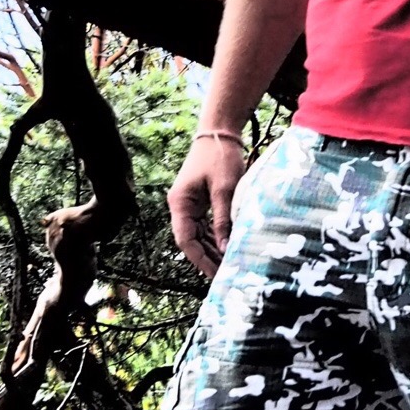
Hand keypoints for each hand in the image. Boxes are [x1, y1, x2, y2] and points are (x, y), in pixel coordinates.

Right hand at [168, 133, 246, 277]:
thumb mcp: (224, 189)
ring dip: (211, 251)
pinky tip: (227, 250)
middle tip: (226, 276)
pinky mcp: (199, 203)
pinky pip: (204, 227)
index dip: (200, 259)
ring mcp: (189, 205)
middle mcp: (180, 206)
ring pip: (198, 236)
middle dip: (207, 259)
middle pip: (191, 241)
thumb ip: (223, 219)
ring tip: (228, 267)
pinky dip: (215, 239)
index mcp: (180, 203)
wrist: (219, 133)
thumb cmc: (220, 157)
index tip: (215, 274)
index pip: (186, 239)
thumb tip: (225, 248)